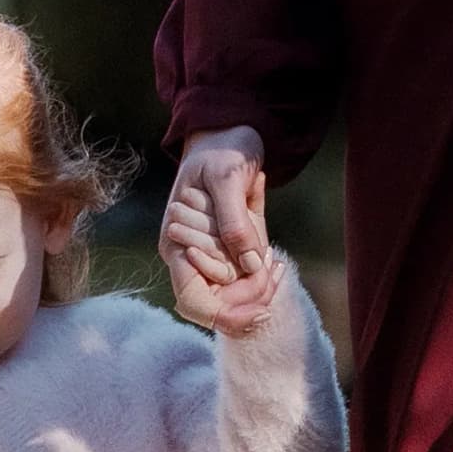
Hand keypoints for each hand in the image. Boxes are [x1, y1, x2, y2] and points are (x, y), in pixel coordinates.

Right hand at [160, 128, 273, 325]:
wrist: (232, 135)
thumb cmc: (221, 150)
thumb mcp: (228, 177)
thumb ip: (234, 221)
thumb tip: (249, 264)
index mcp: (176, 244)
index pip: (193, 302)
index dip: (225, 315)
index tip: (261, 311)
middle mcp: (190, 259)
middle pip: (221, 304)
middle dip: (252, 295)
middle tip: (275, 268)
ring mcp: (211, 258)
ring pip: (237, 297)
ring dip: (261, 288)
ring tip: (276, 263)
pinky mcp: (230, 253)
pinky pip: (248, 280)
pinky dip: (264, 278)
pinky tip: (276, 263)